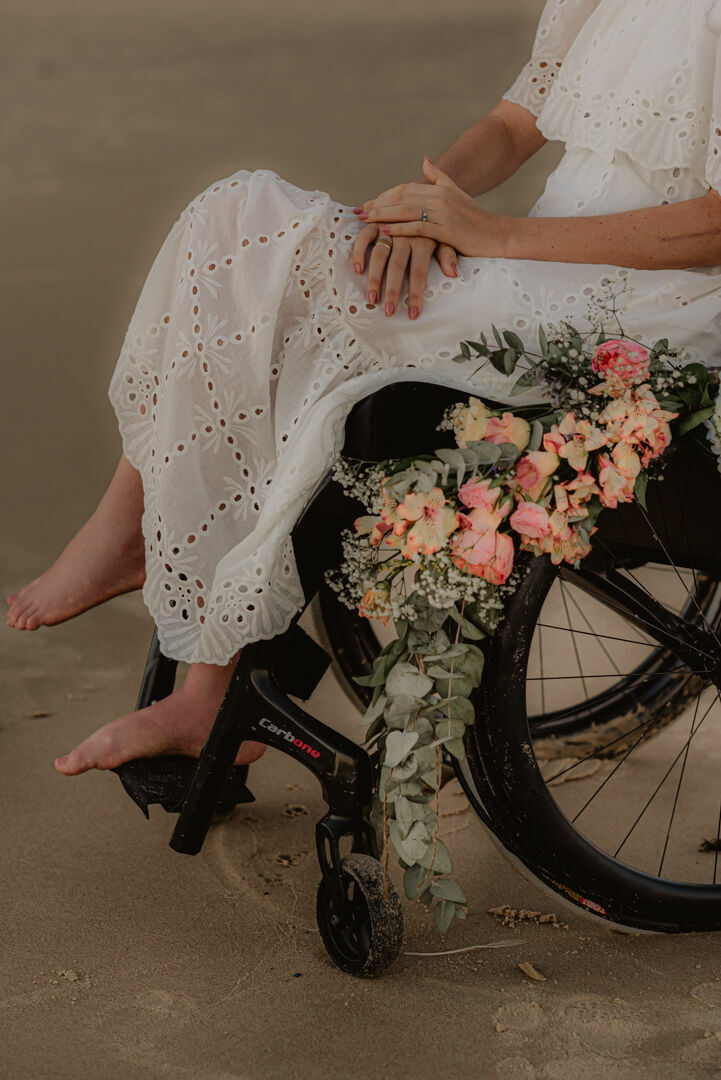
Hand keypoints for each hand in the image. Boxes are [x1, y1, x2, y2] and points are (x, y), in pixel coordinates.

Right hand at [351, 213, 457, 320]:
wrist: (419, 194)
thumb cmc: (432, 225)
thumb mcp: (444, 238)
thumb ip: (447, 255)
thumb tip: (453, 273)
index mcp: (423, 240)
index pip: (419, 272)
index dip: (415, 294)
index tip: (412, 315)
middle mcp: (405, 235)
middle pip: (397, 266)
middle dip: (392, 291)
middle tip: (388, 313)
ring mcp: (388, 228)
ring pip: (379, 255)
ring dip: (374, 279)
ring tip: (372, 300)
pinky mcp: (374, 223)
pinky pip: (364, 237)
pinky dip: (359, 252)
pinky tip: (358, 270)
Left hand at [360, 156, 508, 257]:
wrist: (498, 234)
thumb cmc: (476, 218)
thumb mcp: (456, 193)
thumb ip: (439, 176)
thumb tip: (424, 160)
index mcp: (439, 188)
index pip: (404, 189)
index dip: (383, 196)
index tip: (366, 205)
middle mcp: (440, 196)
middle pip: (401, 197)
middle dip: (377, 205)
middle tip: (357, 213)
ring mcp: (444, 212)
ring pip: (407, 210)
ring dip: (384, 215)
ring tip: (365, 221)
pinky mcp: (448, 229)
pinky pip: (420, 227)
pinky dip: (402, 229)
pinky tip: (386, 232)